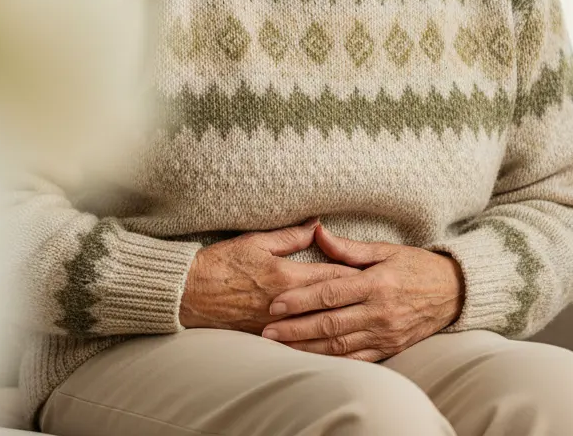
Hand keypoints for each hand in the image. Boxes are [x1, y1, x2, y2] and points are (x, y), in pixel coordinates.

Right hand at [178, 217, 363, 333]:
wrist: (192, 291)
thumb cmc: (222, 262)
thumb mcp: (255, 241)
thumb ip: (290, 236)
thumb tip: (316, 225)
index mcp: (287, 276)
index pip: (331, 278)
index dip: (356, 277)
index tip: (376, 276)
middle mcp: (287, 303)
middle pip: (331, 305)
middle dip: (356, 303)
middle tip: (380, 302)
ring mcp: (279, 324)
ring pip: (320, 329)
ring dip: (343, 327)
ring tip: (365, 325)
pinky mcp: (268, 337)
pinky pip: (302, 344)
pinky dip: (320, 345)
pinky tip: (334, 347)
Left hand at [259, 223, 464, 360]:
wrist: (454, 293)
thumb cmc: (415, 266)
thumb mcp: (384, 250)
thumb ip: (348, 248)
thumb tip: (316, 231)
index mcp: (375, 284)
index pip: (330, 293)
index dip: (300, 300)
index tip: (275, 304)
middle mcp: (380, 312)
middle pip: (330, 323)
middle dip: (296, 328)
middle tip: (267, 331)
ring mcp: (386, 334)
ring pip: (340, 345)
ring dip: (308, 347)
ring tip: (281, 347)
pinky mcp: (391, 349)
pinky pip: (358, 359)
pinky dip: (333, 361)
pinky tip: (312, 359)